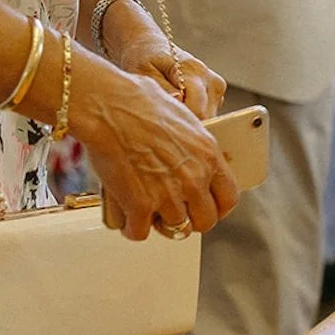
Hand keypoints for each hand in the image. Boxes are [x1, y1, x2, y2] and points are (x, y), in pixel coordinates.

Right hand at [71, 55, 239, 241]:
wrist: (106, 105)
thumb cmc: (136, 102)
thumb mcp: (182, 118)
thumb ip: (193, 146)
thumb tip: (192, 155)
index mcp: (208, 156)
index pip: (228, 198)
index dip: (217, 207)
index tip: (208, 208)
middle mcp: (193, 179)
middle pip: (205, 221)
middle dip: (189, 219)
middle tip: (174, 211)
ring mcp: (168, 196)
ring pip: (173, 228)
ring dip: (158, 222)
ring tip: (145, 210)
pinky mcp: (140, 206)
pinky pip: (139, 232)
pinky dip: (131, 228)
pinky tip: (126, 218)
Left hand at [100, 0, 224, 119]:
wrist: (151, 46)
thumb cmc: (144, 58)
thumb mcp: (144, 72)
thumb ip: (163, 88)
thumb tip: (180, 100)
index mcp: (194, 71)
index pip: (198, 111)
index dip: (181, 121)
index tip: (163, 119)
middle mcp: (211, 79)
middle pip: (205, 117)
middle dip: (185, 120)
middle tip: (164, 111)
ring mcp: (217, 86)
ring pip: (209, 117)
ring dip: (190, 116)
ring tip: (170, 103)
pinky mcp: (217, 92)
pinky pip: (208, 113)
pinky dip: (193, 112)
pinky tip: (178, 102)